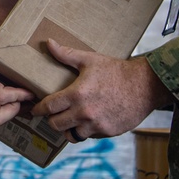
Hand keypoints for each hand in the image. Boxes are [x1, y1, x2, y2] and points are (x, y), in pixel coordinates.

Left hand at [31, 39, 172, 142]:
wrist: (144, 86)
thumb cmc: (116, 71)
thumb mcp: (90, 60)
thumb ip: (66, 55)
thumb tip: (49, 43)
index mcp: (77, 94)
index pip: (48, 107)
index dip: (38, 109)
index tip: (35, 109)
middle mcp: (84, 113)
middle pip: (56, 124)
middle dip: (52, 119)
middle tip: (53, 114)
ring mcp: (96, 125)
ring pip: (71, 135)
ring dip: (68, 128)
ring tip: (69, 120)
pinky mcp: (107, 133)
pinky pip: (89, 136)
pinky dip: (85, 130)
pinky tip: (88, 120)